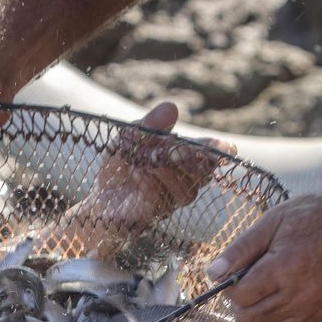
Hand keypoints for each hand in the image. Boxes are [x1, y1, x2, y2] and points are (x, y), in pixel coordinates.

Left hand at [89, 102, 234, 226]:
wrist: (100, 197)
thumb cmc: (121, 164)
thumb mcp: (130, 137)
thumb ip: (150, 124)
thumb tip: (171, 108)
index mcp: (183, 158)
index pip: (211, 156)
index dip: (219, 151)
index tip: (221, 148)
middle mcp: (184, 180)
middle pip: (203, 174)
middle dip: (190, 160)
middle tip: (174, 150)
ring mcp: (172, 200)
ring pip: (186, 192)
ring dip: (168, 174)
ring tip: (149, 161)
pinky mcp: (155, 214)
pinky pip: (160, 201)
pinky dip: (149, 185)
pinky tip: (137, 174)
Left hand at [207, 184, 321, 321]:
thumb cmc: (317, 217)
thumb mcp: (274, 221)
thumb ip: (240, 249)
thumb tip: (211, 274)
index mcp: (284, 268)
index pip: (239, 296)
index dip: (230, 287)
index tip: (236, 275)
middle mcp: (300, 296)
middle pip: (249, 320)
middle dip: (238, 307)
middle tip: (244, 289)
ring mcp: (314, 312)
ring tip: (255, 303)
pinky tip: (272, 314)